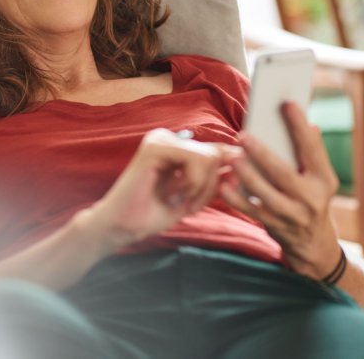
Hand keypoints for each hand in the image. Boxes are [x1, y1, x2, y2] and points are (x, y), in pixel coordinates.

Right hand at [88, 128, 230, 251]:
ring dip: (200, 187)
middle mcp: (169, 137)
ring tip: (178, 199)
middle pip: (216, 154)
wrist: (122, 226)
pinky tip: (172, 194)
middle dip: (209, 186)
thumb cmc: (153, 213)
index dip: (225, 172)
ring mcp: (161, 139)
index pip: (217, 150)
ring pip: (209, 157)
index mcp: (177, 146)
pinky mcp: (156, 147)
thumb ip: (215, 178)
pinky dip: (191, 183)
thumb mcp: (194, 195)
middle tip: (188, 203)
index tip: (215, 194)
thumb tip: (241, 160)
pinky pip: (196, 159)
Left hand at [220, 102, 342, 279]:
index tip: (287, 103)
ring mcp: (292, 215)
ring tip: (233, 157)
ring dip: (247, 175)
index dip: (300, 126)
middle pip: (284, 174)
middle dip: (263, 154)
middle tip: (244, 136)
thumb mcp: (320, 178)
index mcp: (324, 180)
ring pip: (266, 194)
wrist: (314, 244)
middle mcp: (311, 199)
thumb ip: (312, 153)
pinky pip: (251, 211)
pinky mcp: (274, 226)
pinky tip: (224, 185)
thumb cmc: (311, 198)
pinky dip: (236, 198)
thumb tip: (308, 123)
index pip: (313, 150)